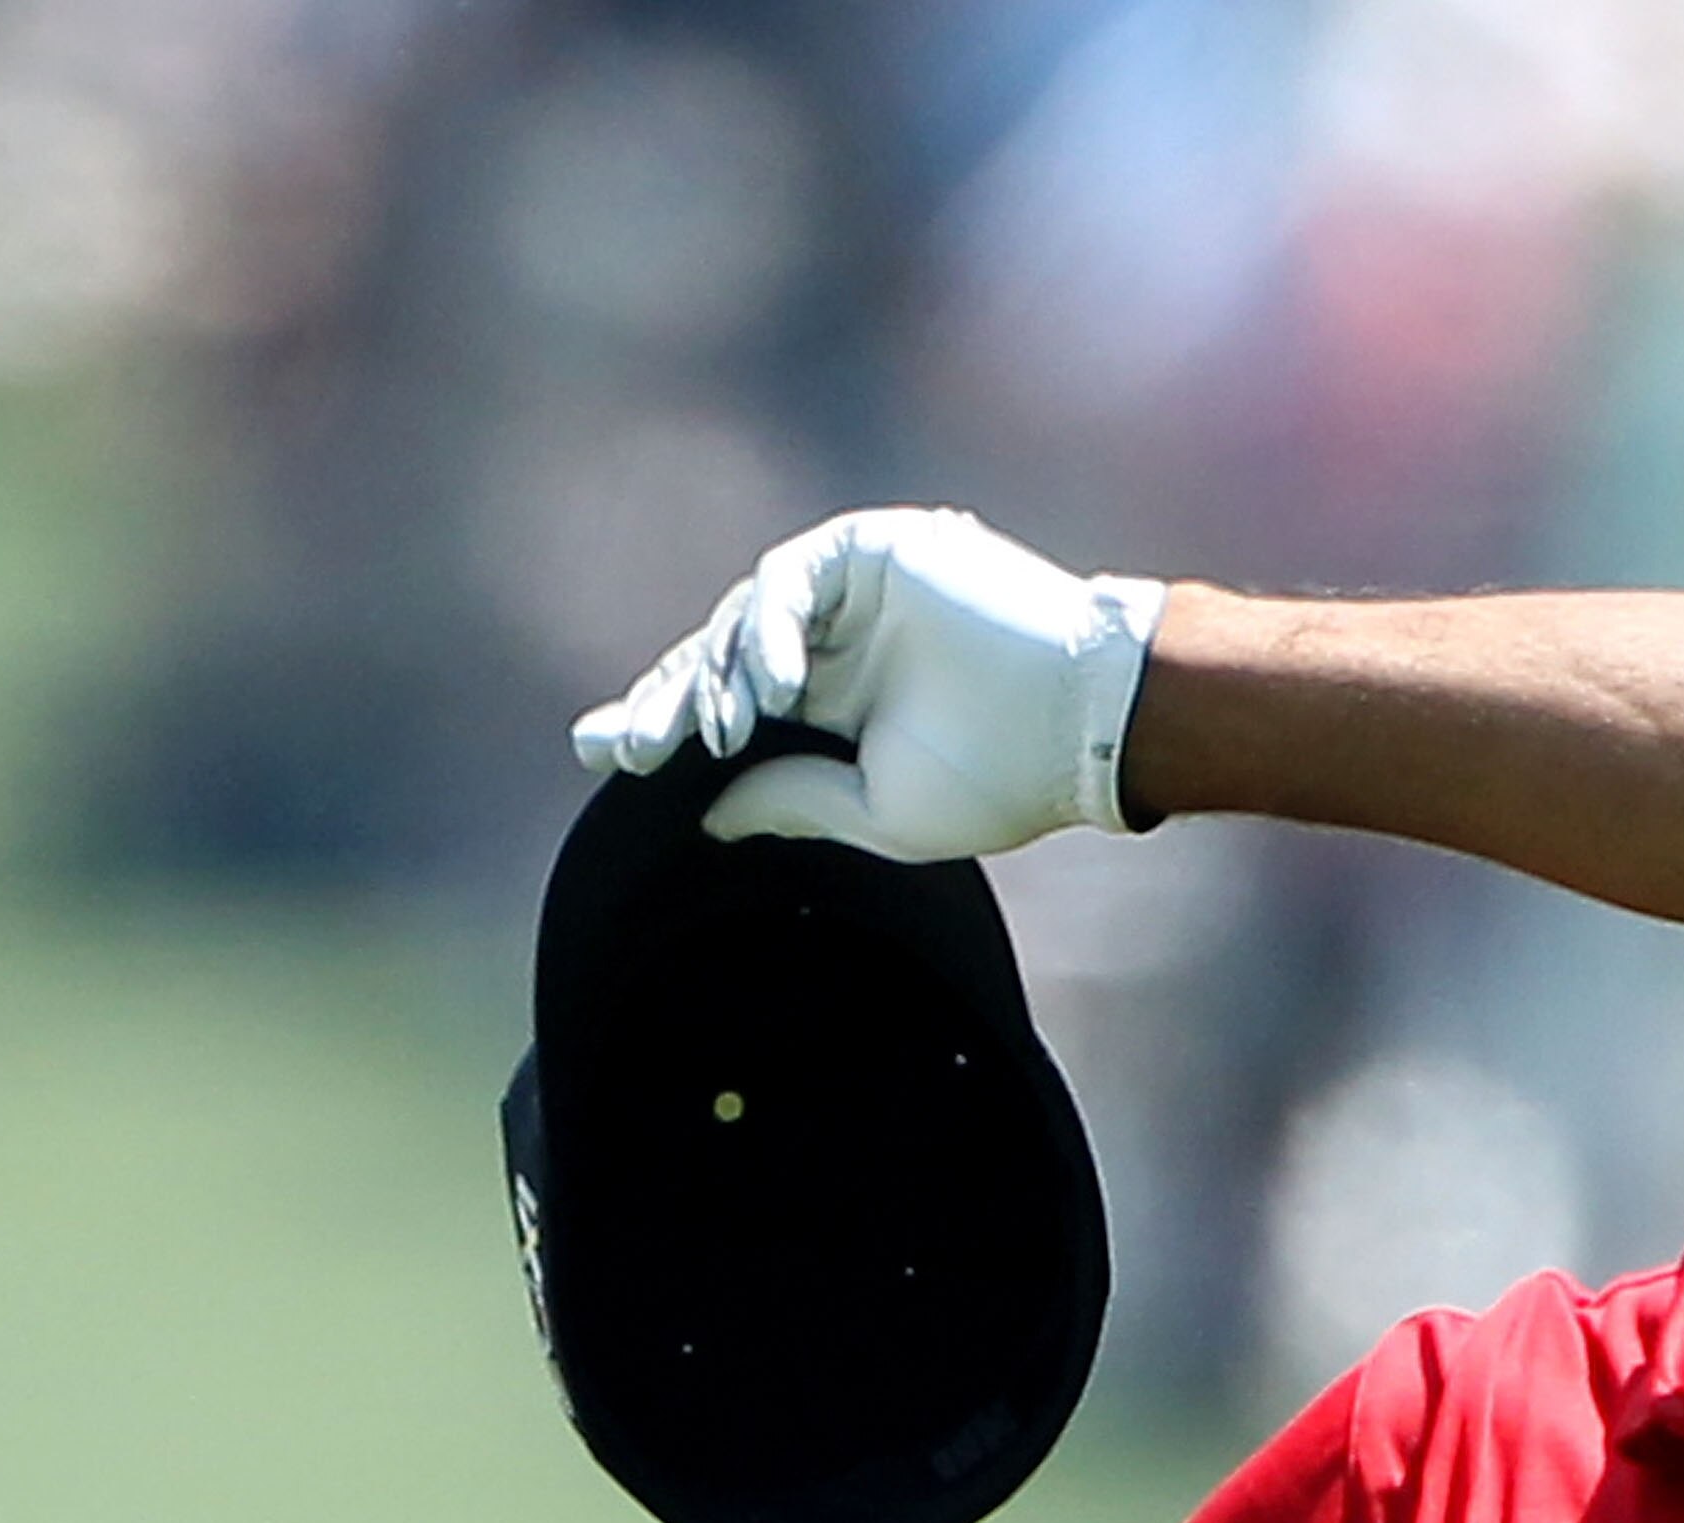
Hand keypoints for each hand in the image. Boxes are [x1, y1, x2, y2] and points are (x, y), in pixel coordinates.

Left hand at [567, 507, 1166, 860]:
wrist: (1080, 720)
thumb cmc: (999, 776)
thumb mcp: (874, 813)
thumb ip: (791, 800)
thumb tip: (708, 810)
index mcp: (838, 704)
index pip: (732, 704)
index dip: (667, 720)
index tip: (602, 751)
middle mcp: (837, 641)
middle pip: (721, 657)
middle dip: (669, 700)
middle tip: (627, 745)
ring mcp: (852, 592)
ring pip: (745, 617)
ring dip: (722, 676)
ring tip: (727, 730)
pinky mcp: (873, 548)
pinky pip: (789, 576)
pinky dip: (770, 626)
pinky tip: (778, 687)